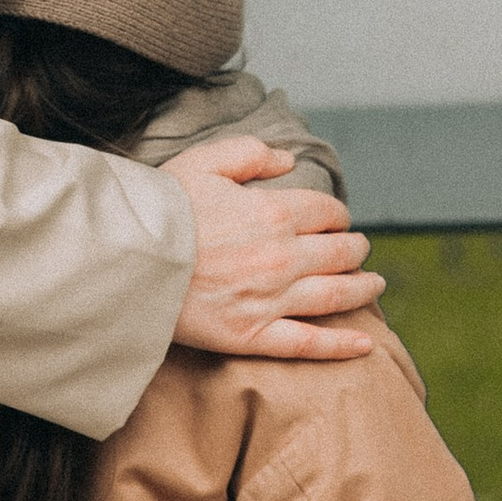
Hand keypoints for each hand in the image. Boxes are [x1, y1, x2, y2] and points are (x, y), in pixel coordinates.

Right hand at [163, 138, 383, 360]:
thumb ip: (251, 154)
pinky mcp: (253, 336)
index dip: (336, 216)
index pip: (326, 213)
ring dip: (362, 289)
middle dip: (355, 249)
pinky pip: (308, 344)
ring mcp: (271, 300)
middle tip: (359, 249)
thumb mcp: (205, 161)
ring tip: (374, 285)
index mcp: (274, 213)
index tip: (336, 221)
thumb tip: (288, 160)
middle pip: (339, 254)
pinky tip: (364, 345)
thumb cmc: (161, 210)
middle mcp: (283, 258)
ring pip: (335, 296)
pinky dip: (341, 346)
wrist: (127, 261)